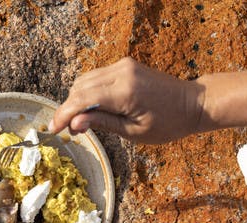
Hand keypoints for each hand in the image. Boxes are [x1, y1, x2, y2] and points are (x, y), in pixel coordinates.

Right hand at [49, 57, 205, 143]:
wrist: (193, 103)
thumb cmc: (168, 123)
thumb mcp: (134, 132)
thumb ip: (102, 124)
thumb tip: (74, 124)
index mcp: (125, 91)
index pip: (83, 99)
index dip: (64, 114)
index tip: (53, 129)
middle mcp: (122, 72)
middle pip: (80, 87)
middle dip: (68, 109)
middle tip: (66, 131)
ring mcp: (123, 65)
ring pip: (85, 80)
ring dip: (77, 100)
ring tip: (79, 123)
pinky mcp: (125, 65)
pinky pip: (96, 77)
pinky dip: (88, 92)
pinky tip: (91, 109)